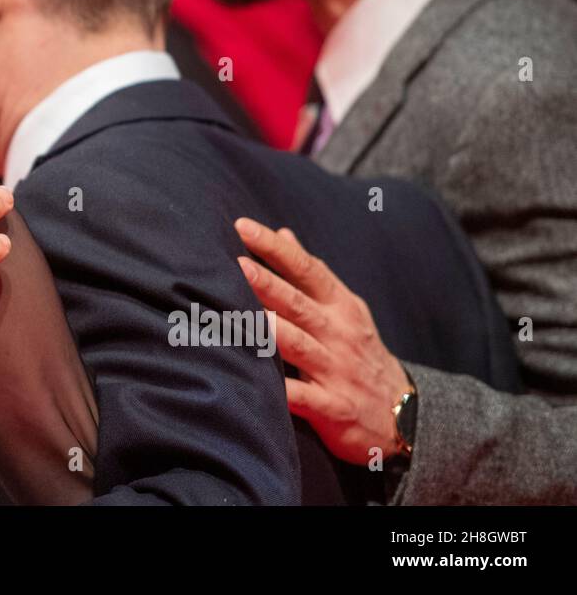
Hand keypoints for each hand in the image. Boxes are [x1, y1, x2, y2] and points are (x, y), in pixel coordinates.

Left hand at [234, 217, 410, 464]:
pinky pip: (305, 398)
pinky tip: (258, 384)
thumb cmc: (359, 352)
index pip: (308, 269)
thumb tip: (282, 234)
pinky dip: (283, 392)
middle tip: (237, 264)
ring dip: (271, 331)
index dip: (277, 249)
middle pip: (299, 305)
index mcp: (341, 306)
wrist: (404, 414)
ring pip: (300, 346)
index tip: (243, 227)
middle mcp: (340, 334)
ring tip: (240, 314)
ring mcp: (338, 371)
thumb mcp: (344, 308)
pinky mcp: (334, 407)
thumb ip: (311, 275)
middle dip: (268, 284)